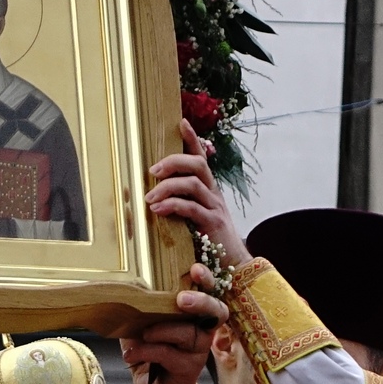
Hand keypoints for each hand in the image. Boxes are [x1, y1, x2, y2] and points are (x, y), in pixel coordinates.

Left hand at [120, 263, 229, 383]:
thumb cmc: (149, 350)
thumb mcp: (141, 324)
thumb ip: (141, 306)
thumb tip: (128, 287)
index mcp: (193, 313)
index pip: (209, 292)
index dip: (206, 280)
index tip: (195, 269)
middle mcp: (202, 330)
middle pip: (216, 311)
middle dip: (201, 301)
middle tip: (182, 299)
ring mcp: (198, 350)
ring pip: (190, 334)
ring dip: (164, 330)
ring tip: (143, 333)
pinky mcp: (189, 369)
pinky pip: (170, 354)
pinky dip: (148, 351)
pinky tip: (131, 354)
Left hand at [146, 120, 250, 266]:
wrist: (234, 261)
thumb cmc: (208, 237)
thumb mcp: (193, 215)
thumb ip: (179, 201)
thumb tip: (151, 193)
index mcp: (208, 188)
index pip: (201, 157)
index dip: (192, 139)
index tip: (181, 122)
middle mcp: (213, 193)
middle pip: (197, 165)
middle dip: (173, 162)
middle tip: (152, 171)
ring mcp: (214, 207)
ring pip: (193, 184)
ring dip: (168, 186)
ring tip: (149, 197)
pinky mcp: (212, 223)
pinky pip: (192, 208)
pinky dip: (173, 206)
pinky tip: (157, 210)